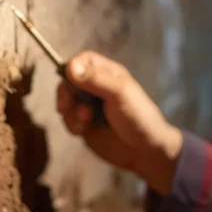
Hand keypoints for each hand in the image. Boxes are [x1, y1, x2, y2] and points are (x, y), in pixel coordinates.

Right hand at [57, 51, 182, 194]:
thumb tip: (70, 67)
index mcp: (107, 75)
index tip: (69, 78)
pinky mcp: (85, 125)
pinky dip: (72, 125)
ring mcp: (89, 107)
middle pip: (68, 81)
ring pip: (66, 102)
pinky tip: (84, 131)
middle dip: (66, 94)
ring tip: (85, 122)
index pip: (83, 61)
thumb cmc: (138, 116)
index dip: (73, 67)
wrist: (145, 151)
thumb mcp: (119, 93)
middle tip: (66, 106)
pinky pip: (68, 120)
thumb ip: (95, 80)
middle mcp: (96, 88)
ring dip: (70, 113)